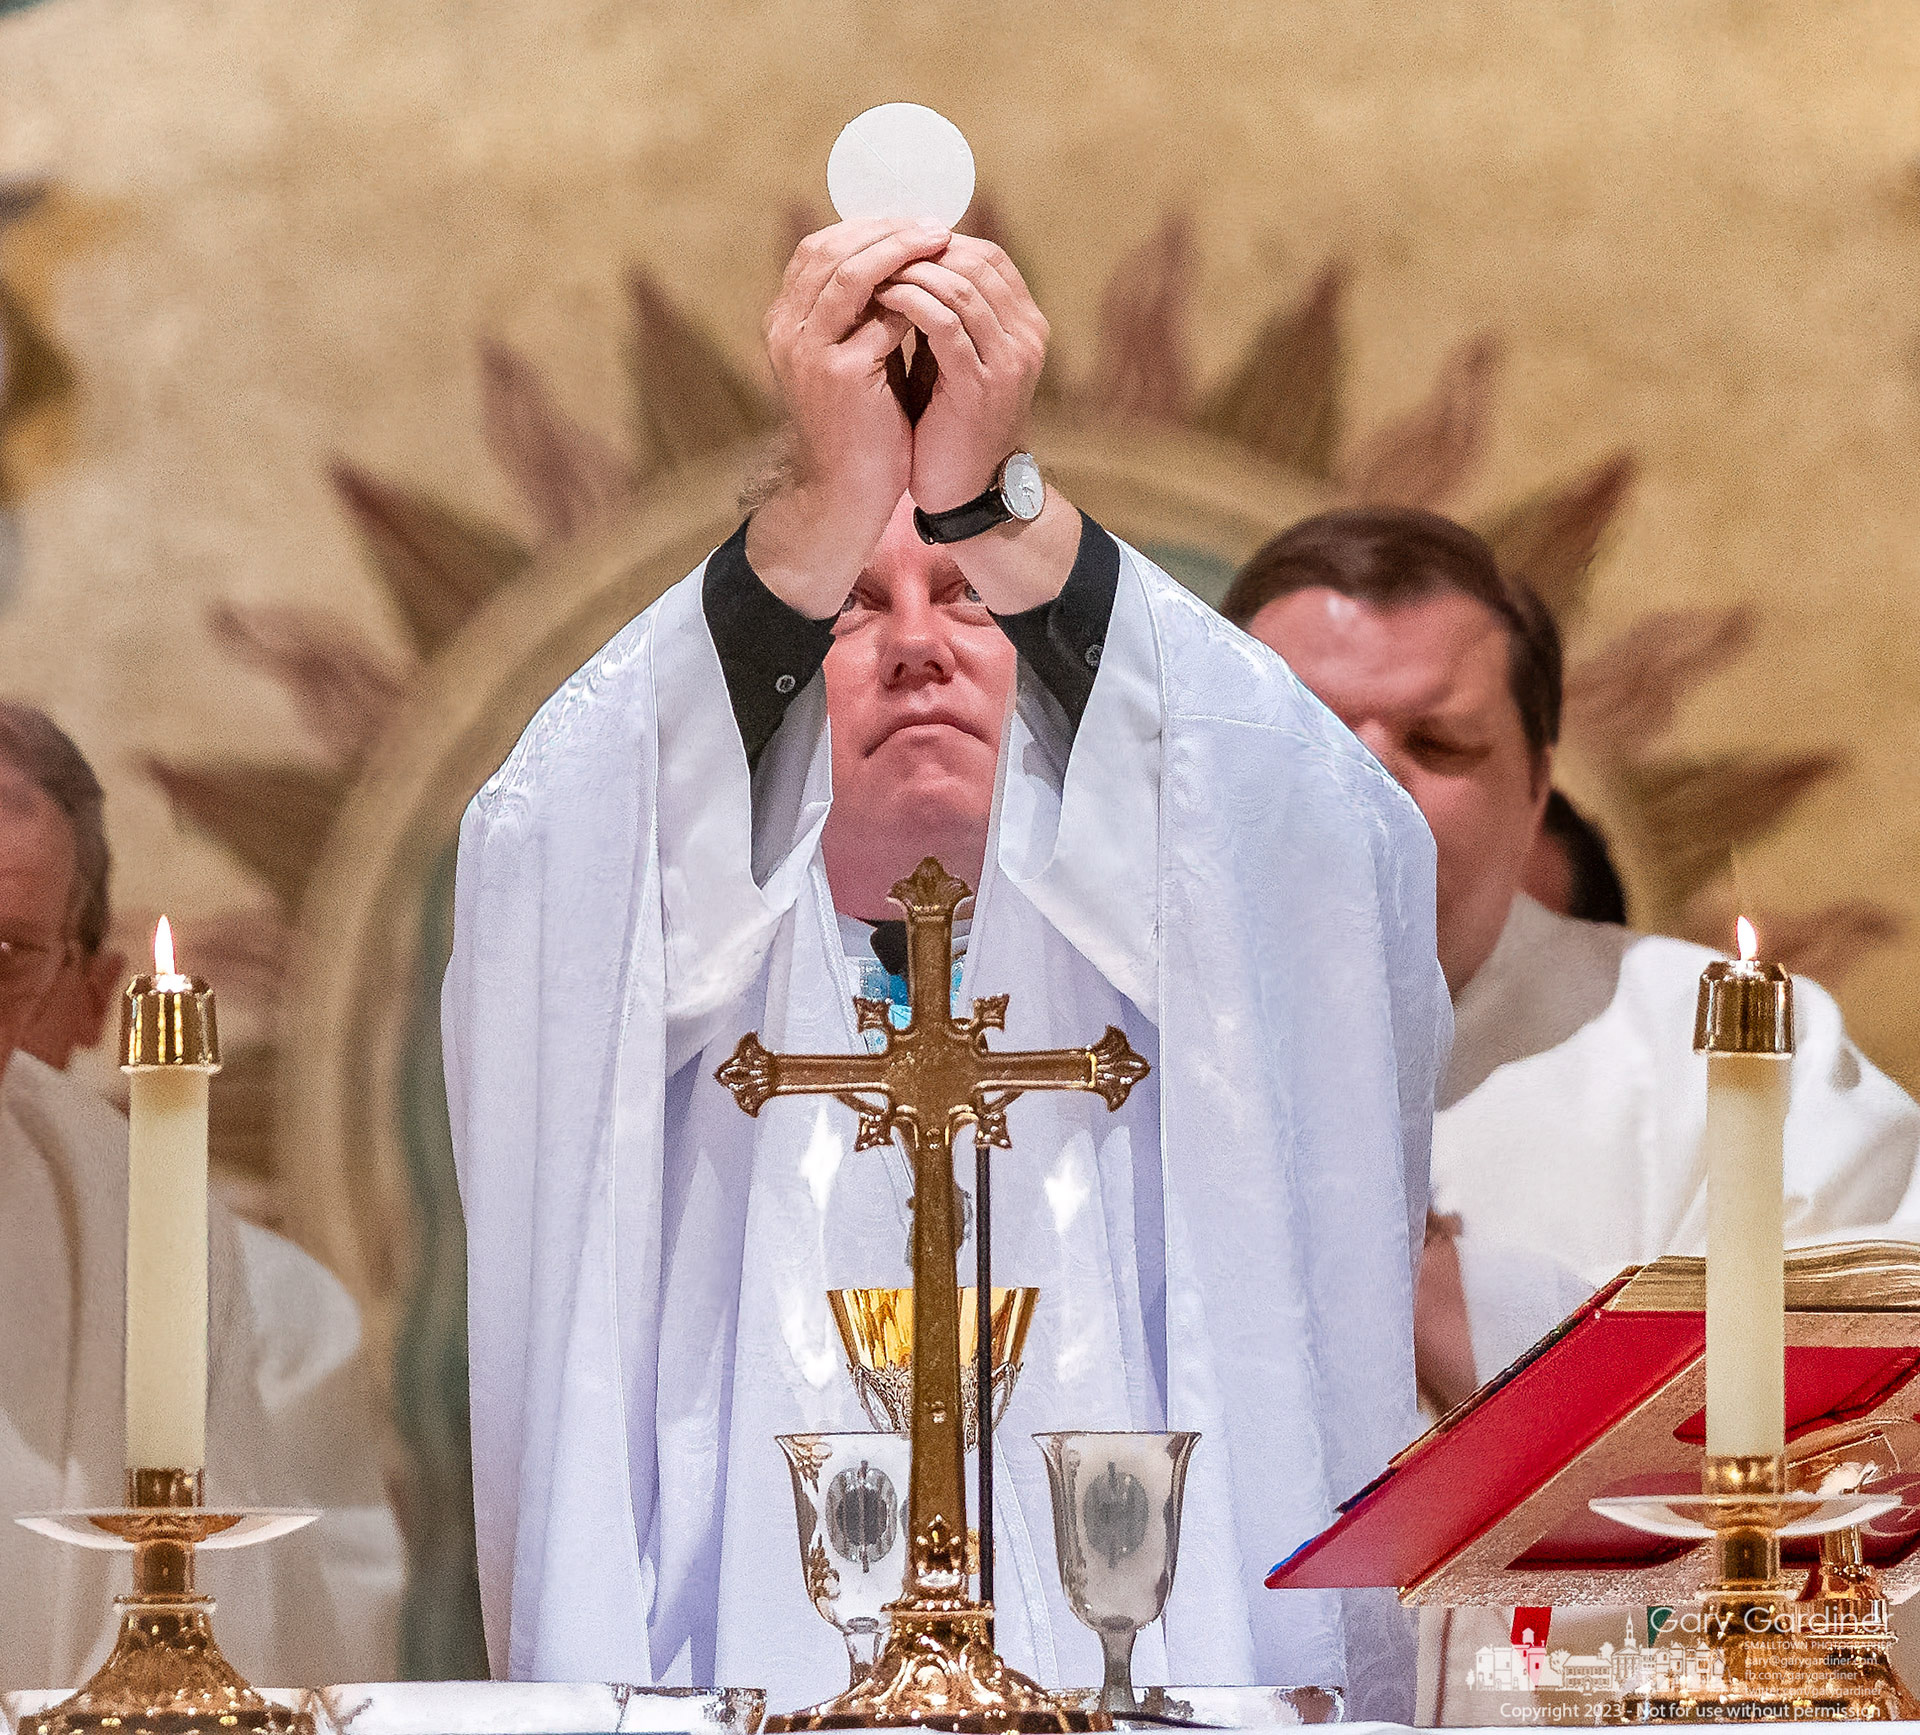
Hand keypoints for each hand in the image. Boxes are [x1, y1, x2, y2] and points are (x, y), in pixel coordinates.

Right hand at [748, 220, 949, 616]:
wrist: (846, 494)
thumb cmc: (859, 428)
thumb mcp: (853, 359)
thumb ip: (865, 314)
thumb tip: (903, 259)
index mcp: (785, 323)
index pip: (817, 248)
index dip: (865, 227)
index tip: (912, 223)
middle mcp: (786, 331)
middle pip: (831, 248)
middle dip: (888, 229)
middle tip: (935, 225)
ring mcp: (808, 351)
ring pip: (854, 272)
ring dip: (903, 251)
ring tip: (943, 244)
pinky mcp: (840, 375)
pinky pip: (882, 317)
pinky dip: (914, 299)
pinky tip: (945, 294)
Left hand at [874, 236, 1047, 513]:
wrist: (964, 489)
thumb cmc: (949, 422)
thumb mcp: (952, 358)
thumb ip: (943, 312)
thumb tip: (904, 260)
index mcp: (1024, 324)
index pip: (987, 255)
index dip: (938, 241)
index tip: (891, 240)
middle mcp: (1026, 335)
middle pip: (976, 261)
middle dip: (921, 249)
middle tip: (874, 245)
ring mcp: (1009, 359)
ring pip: (961, 286)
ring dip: (910, 271)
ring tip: (870, 268)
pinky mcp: (982, 384)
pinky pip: (945, 324)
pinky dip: (909, 304)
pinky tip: (878, 299)